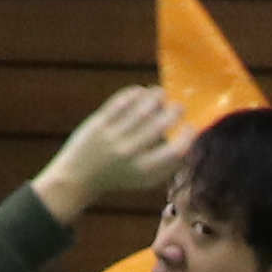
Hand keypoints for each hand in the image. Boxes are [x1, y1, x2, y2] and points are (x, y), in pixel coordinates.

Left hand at [33, 83, 187, 224]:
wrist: (80, 177)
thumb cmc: (120, 176)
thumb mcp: (145, 180)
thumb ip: (168, 167)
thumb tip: (191, 147)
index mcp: (144, 170)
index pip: (176, 151)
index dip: (188, 137)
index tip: (192, 127)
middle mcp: (130, 153)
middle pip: (159, 126)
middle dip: (174, 112)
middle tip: (179, 106)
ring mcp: (113, 137)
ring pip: (141, 110)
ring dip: (156, 97)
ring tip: (162, 93)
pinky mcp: (99, 124)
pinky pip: (120, 103)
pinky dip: (134, 94)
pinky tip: (142, 91)